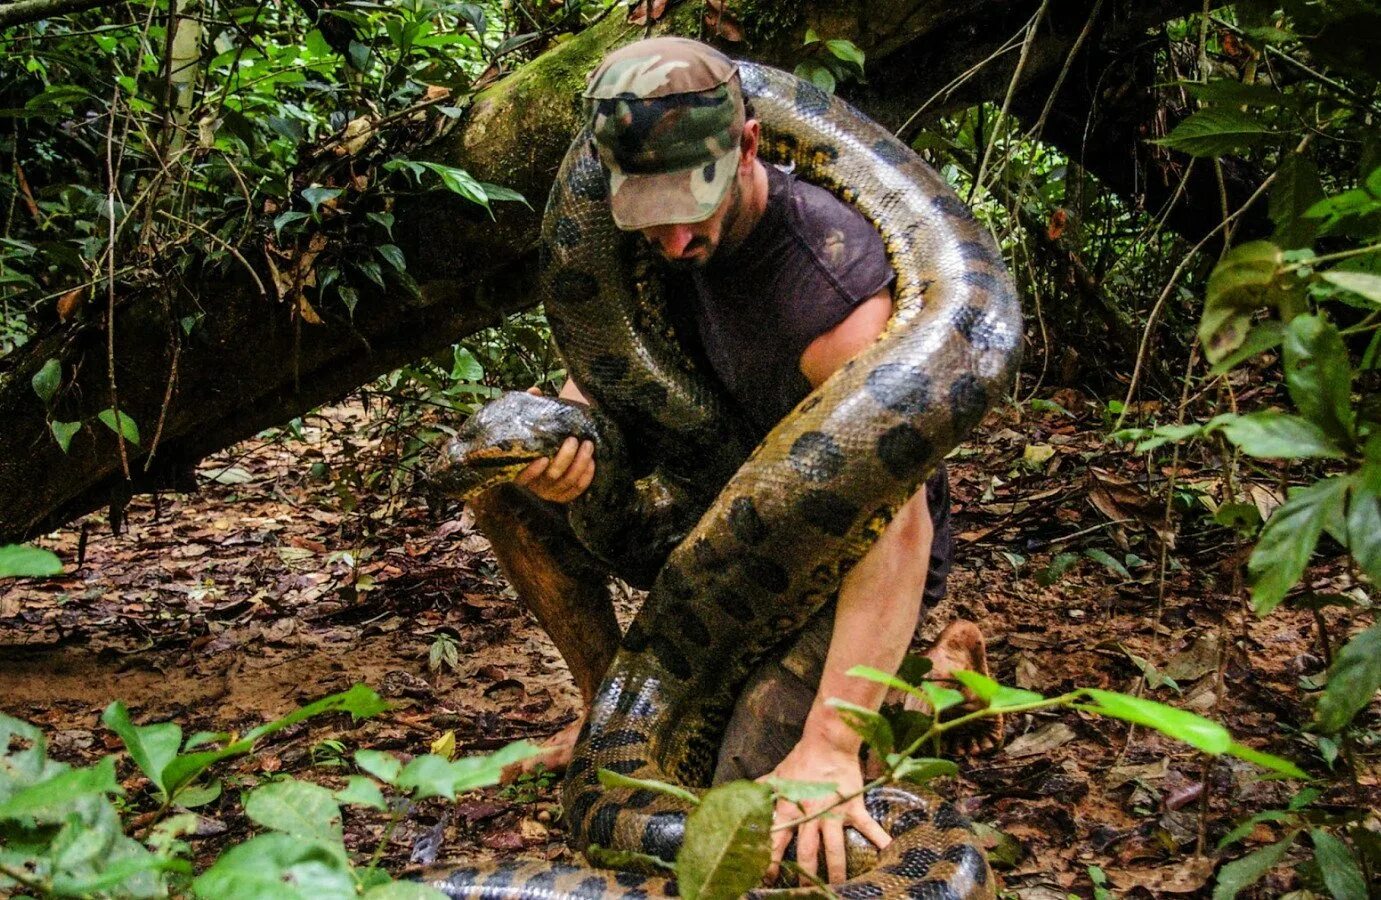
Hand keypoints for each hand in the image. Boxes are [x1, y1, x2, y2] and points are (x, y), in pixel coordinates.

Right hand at [514, 388, 594, 503]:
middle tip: (574, 440)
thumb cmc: (539, 431)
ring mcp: (550, 491)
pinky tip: (592, 462)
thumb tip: (534, 391)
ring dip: (579, 464)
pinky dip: (586, 477)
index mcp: (519, 469)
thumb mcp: (532, 419)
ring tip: (588, 445)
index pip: (521, 477)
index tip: (543, 458)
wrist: (551, 441)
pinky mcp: (564, 494)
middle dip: (565, 459)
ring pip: (567, 482)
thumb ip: (531, 406)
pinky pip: (577, 489)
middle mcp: (535, 484)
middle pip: (551, 476)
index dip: (531, 472)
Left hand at [762, 740, 890, 885]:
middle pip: (807, 852)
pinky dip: (878, 838)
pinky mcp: (852, 806)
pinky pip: (867, 826)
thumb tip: (744, 794)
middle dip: (806, 875)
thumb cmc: (801, 759)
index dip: (771, 860)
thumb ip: (762, 789)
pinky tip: (888, 851)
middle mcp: (810, 816)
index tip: (768, 877)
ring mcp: (833, 813)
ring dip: (837, 869)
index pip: (776, 840)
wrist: (826, 743)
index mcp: (790, 810)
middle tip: (805, 891)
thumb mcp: (777, 776)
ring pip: (835, 848)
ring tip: (840, 887)